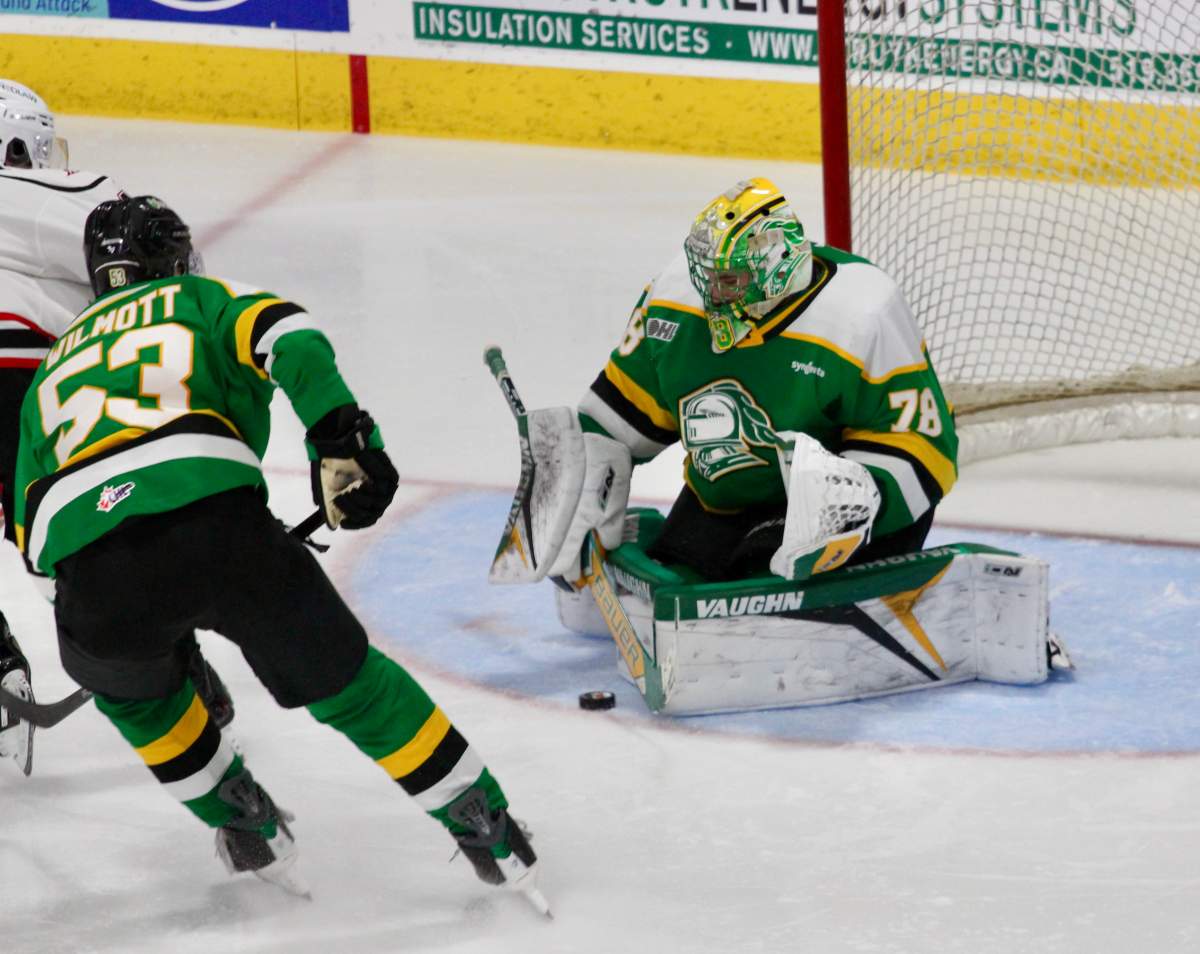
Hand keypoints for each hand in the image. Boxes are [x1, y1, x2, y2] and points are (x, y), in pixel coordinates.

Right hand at [307, 405, 398, 528]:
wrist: (336, 436)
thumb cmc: (330, 457)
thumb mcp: (326, 483)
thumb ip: (327, 501)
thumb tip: (329, 522)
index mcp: (364, 495)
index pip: (366, 518)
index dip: (355, 524)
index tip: (342, 524)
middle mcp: (377, 492)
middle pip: (372, 515)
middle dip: (353, 512)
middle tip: (339, 502)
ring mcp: (385, 484)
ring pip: (378, 506)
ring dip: (359, 503)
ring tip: (346, 493)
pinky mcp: (391, 476)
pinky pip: (382, 492)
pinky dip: (369, 492)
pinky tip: (358, 486)